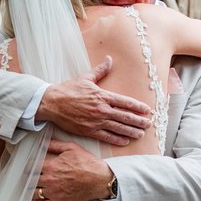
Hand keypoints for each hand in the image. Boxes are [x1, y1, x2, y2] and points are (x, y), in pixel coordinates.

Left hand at [31, 140, 112, 200]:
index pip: (31, 166)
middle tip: (25, 177)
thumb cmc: (87, 164)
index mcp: (51, 166)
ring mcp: (53, 192)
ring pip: (33, 193)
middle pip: (30, 180)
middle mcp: (49, 180)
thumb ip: (55, 145)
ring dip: (27, 191)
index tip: (27, 166)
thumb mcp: (71, 148)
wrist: (99, 179)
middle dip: (26, 178)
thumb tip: (43, 143)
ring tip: (24, 189)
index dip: (27, 166)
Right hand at [36, 57, 151, 145]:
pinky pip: (106, 136)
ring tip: (141, 133)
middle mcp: (102, 109)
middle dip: (139, 120)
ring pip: (118, 128)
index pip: (125, 102)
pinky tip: (125, 140)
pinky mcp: (89, 131)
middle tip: (149, 124)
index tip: (148, 110)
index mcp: (102, 96)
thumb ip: (100, 71)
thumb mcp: (86, 78)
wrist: (52, 103)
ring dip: (131, 131)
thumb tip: (109, 59)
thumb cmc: (68, 90)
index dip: (138, 107)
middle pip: (125, 116)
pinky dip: (117, 139)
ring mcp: (96, 121)